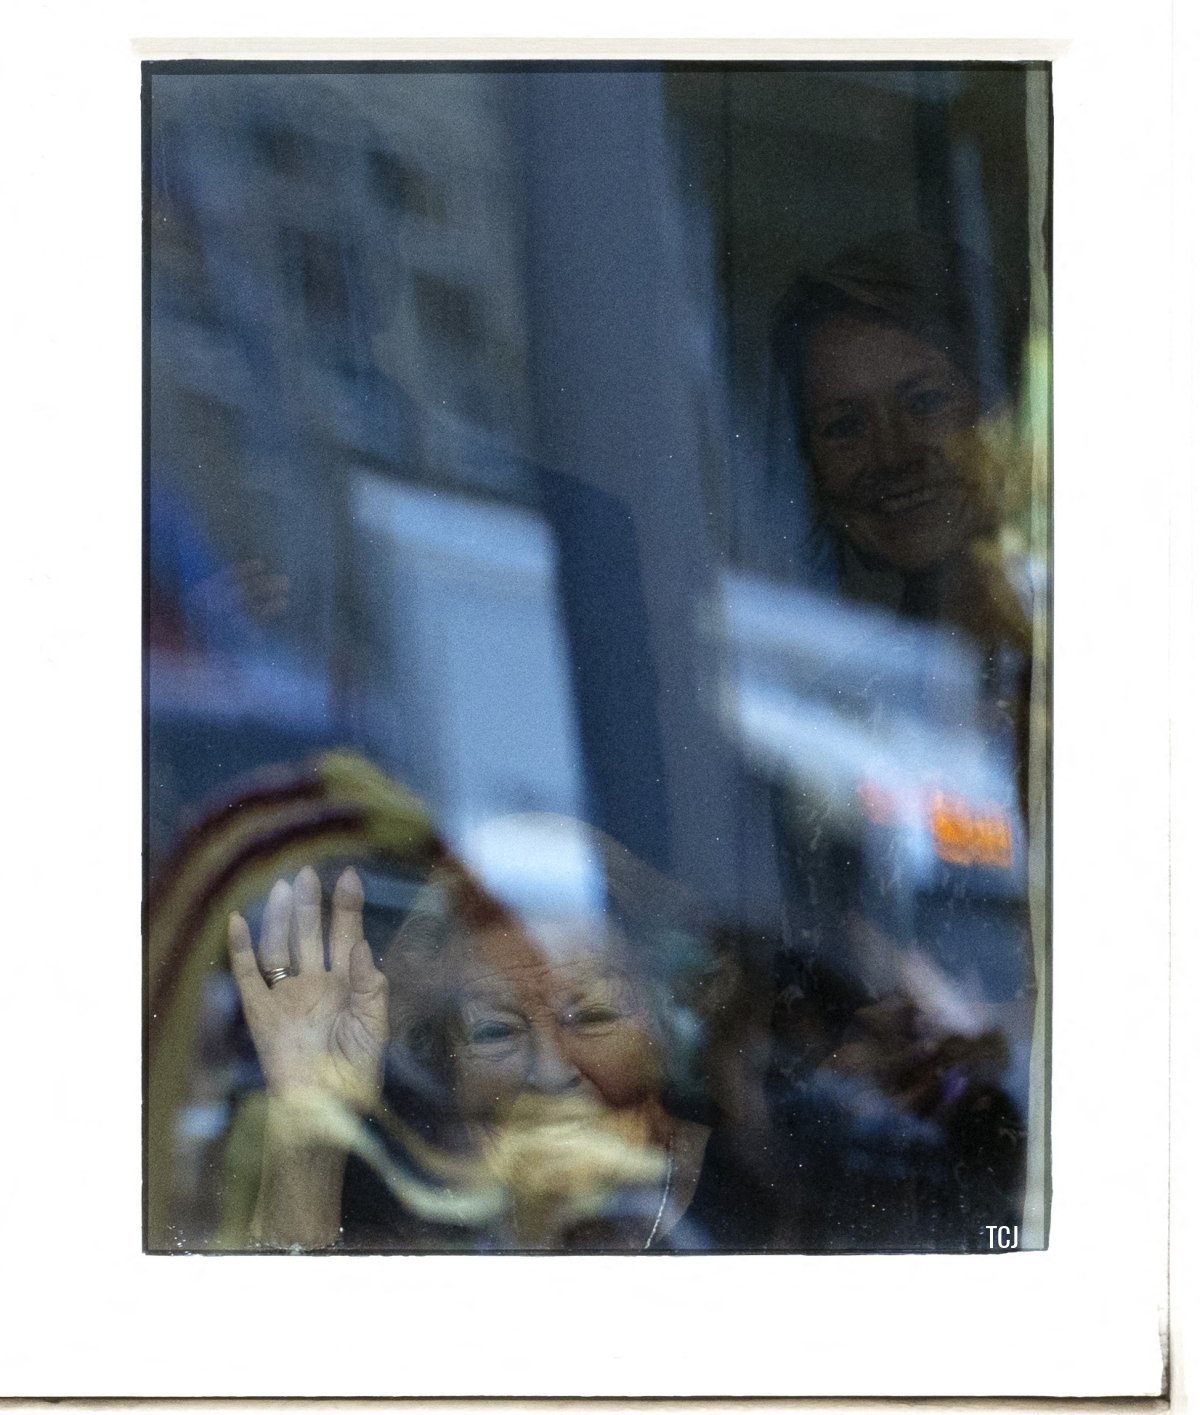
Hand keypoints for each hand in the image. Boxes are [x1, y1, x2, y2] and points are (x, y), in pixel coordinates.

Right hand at [227, 866, 388, 1112]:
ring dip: (280, 918)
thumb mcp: (375, 1027)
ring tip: (283, 888)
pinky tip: (238, 922)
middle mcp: (315, 984)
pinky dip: (241, 949)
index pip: (346, 936)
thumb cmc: (358, 1072)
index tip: (350, 876)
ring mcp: (288, 997)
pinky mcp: (262, 1014)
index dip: (347, 908)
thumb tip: (362, 945)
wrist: (327, 1110)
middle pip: (311, 934)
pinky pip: (248, 976)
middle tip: (310, 873)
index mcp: (346, 984)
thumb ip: (371, 986)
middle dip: (311, 904)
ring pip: (280, 947)